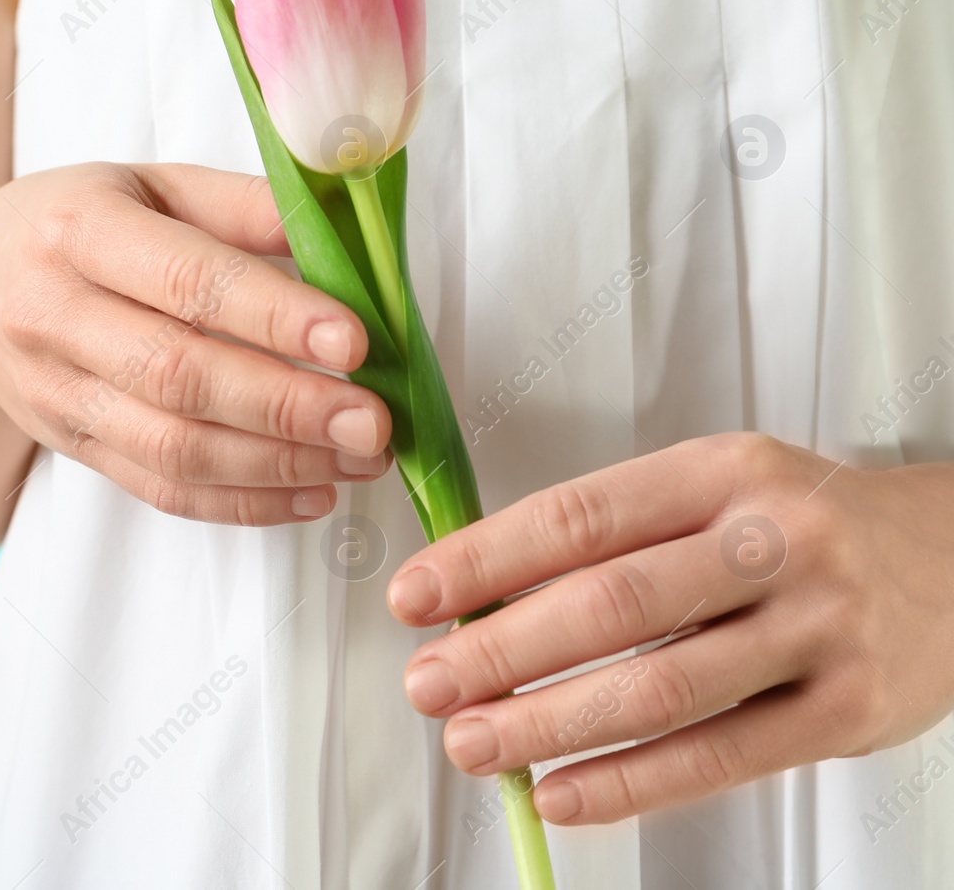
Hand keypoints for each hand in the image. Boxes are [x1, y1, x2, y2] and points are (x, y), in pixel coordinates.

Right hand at [0, 161, 392, 524]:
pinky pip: (159, 490)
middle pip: (178, 375)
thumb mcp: (146, 184)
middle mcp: (55, 314)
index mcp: (80, 230)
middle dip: (287, 406)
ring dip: (276, 464)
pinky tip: (310, 494)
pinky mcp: (71, 447)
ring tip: (358, 461)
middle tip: (372, 422)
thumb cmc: (71, 226)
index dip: (272, 316)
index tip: (352, 342)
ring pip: (171, 447)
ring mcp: (57, 392)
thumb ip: (241, 206)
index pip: (186, 280)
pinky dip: (241, 504)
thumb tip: (342, 237)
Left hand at [385, 432, 953, 824]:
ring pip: (658, 690)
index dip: (485, 561)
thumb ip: (618, 537)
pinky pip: (720, 757)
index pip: (579, 516)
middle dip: (501, 651)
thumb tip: (485, 597)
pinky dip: (629, 784)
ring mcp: (817, 627)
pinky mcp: (848, 710)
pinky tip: (563, 792)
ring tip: (475, 743)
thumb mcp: (718, 491)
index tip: (417, 596)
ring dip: (549, 726)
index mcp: (722, 472)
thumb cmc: (803, 524)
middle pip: (611, 605)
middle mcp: (773, 542)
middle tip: (429, 684)